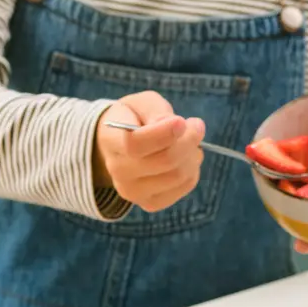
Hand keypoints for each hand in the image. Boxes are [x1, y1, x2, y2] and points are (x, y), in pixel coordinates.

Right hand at [94, 91, 204, 212]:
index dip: (164, 133)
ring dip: (193, 155)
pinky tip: (185, 158)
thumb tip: (177, 126)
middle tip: (196, 125)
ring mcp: (133, 191)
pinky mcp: (150, 203)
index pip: (136, 145)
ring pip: (177, 175)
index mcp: (111, 141)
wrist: (119, 146)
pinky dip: (193, 170)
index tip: (182, 121)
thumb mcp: (140, 103)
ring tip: (190, 142)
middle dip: (189, 140)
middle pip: (165, 161)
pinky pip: (183, 187)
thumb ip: (156, 110)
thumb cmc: (133, 119)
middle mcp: (118, 171)